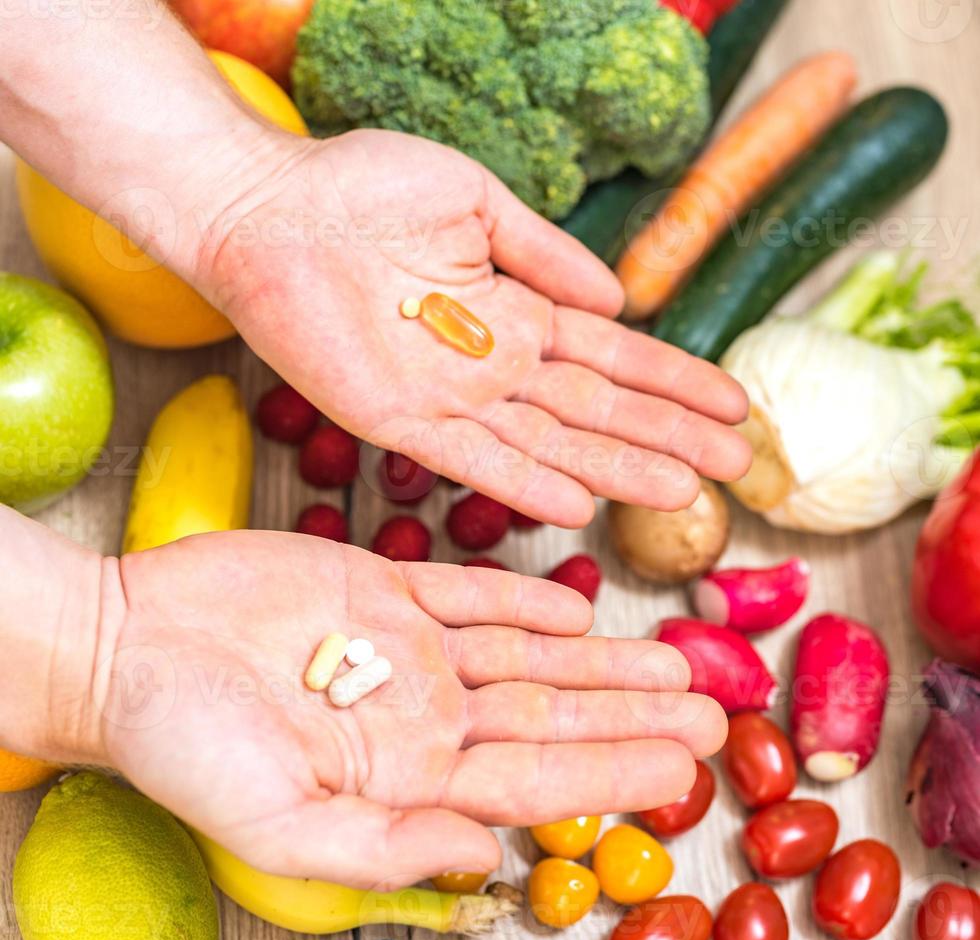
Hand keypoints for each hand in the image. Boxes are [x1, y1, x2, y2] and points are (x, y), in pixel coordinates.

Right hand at [95, 531, 724, 888]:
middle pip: (550, 712)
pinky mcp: (379, 583)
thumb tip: (483, 853)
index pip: (535, 772)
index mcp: (407, 771)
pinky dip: (524, 600)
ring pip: (527, 653)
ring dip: (600, 657)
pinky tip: (577, 609)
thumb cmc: (183, 743)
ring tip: (671, 662)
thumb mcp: (274, 822)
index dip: (613, 767)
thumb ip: (384, 845)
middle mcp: (421, 708)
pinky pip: (469, 592)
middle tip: (712, 710)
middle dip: (632, 713)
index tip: (685, 762)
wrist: (124, 647)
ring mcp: (406, 644)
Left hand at [193, 130, 750, 526]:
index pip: (613, 357)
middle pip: (597, 411)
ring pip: (551, 443)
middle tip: (736, 469)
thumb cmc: (362, 190)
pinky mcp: (397, 422)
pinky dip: (526, 484)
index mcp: (516, 312)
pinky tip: (580, 507)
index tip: (732, 407)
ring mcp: (450, 399)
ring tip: (684, 495)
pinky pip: (473, 460)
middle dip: (668, 438)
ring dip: (618, 470)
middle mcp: (493, 365)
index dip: (674, 383)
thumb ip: (547, 254)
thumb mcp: (477, 204)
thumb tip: (620, 296)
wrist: (266, 210)